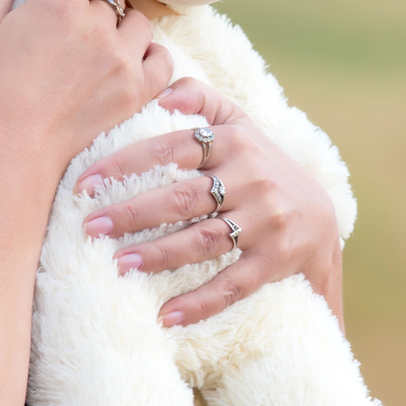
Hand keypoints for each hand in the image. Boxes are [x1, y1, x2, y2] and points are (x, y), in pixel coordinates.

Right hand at [0, 0, 172, 174]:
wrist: (10, 151)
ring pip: (140, 22)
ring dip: (124, 25)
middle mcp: (98, 26)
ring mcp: (122, 60)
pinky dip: (150, 57)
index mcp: (60, 2)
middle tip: (78, 10)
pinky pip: (162, 60)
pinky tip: (129, 62)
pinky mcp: (135, 91)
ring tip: (102, 40)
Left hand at [74, 78, 342, 326]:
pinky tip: (165, 316)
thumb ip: (203, 98)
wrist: (319, 218)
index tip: (86, 183)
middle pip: (184, 197)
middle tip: (90, 227)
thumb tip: (162, 89)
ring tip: (119, 264)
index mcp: (236, 142)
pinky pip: (233, 284)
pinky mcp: (275, 261)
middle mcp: (253, 179)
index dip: (127, 162)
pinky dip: (200, 303)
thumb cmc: (262, 166)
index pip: (174, 146)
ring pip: (205, 240)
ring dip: (159, 255)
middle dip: (133, 213)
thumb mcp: (241, 124)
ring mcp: (266, 222)